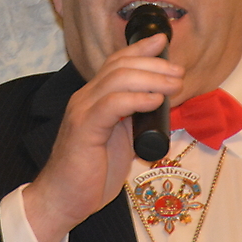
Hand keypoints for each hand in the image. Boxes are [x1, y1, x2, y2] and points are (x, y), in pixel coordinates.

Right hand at [21, 33, 181, 241]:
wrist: (62, 200)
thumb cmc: (91, 174)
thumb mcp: (119, 139)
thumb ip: (132, 118)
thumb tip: (159, 103)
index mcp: (92, 98)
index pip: (115, 63)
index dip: (139, 49)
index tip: (162, 41)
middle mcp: (85, 98)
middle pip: (119, 66)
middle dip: (153, 64)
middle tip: (178, 71)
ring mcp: (82, 111)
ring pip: (117, 80)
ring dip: (152, 78)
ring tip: (175, 84)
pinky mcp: (84, 128)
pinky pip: (112, 104)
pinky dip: (137, 98)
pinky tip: (155, 101)